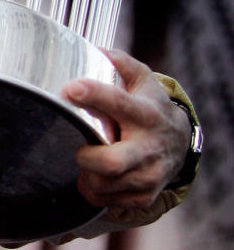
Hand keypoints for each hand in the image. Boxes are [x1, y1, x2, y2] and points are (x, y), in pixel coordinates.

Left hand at [62, 49, 189, 208]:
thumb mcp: (142, 80)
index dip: (93, 95)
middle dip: (87, 157)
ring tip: (89, 159)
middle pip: (111, 162)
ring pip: (105, 184)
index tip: (69, 88)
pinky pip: (107, 200)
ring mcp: (148, 175)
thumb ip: (121, 62)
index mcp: (145, 113)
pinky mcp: (144, 195)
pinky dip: (93, 189)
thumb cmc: (149, 106)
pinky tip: (96, 175)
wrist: (179, 143)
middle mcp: (149, 147)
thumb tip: (97, 49)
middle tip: (81, 148)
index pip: (118, 103)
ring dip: (87, 173)